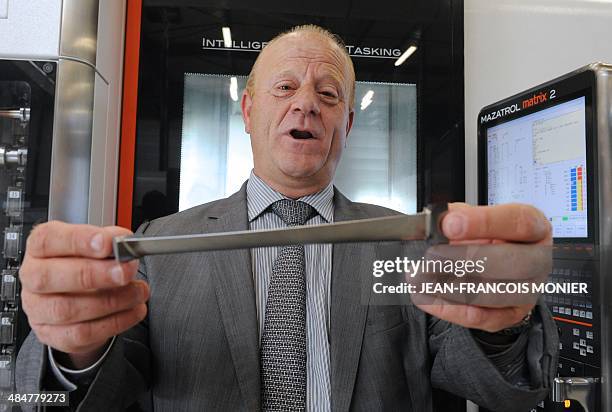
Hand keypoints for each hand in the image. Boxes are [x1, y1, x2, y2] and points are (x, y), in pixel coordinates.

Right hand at [20, 221, 148, 367]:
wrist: (81, 298)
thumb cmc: (87, 265)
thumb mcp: (97, 246)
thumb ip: (109, 240)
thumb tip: (123, 241)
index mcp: (40, 249)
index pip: (47, 240)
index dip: (78, 241)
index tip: (108, 244)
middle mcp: (33, 278)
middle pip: (51, 276)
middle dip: (95, 274)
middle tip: (125, 271)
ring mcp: (38, 309)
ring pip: (67, 309)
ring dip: (111, 301)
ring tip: (137, 292)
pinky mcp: (52, 334)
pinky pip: (81, 333)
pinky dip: (114, 322)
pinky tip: (133, 311)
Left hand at [413, 203, 551, 331]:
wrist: (489, 265)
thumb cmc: (483, 238)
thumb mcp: (472, 218)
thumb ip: (457, 216)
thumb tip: (439, 221)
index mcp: (533, 228)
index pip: (518, 222)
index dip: (484, 222)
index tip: (450, 224)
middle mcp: (537, 260)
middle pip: (513, 262)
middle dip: (467, 259)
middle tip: (432, 256)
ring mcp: (528, 290)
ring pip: (497, 294)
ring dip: (454, 288)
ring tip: (423, 278)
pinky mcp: (512, 314)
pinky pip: (485, 318)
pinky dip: (452, 309)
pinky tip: (428, 297)